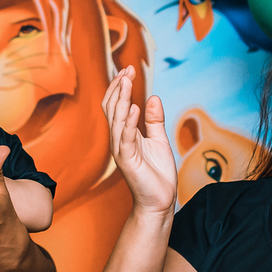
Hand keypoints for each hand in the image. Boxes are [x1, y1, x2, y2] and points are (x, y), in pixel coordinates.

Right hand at [101, 66, 176, 213]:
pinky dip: (128, 122)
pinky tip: (134, 107)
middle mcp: (119, 140)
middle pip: (112, 108)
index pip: (116, 106)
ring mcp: (121, 150)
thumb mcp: (159, 140)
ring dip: (121, 98)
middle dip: (119, 87)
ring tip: (127, 80)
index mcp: (125, 134)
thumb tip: (153, 98)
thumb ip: (154, 120)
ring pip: (116, 119)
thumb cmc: (157, 174)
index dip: (120, 87)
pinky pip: (126, 138)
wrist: (160, 201)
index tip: (128, 70)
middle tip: (127, 69)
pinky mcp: (128, 160)